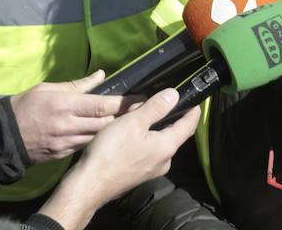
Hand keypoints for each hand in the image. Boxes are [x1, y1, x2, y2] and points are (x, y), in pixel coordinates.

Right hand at [11, 71, 132, 162]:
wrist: (2, 138)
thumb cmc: (25, 107)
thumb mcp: (48, 88)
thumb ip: (77, 85)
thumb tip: (101, 75)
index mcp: (65, 105)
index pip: (102, 105)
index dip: (125, 103)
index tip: (142, 99)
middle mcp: (68, 125)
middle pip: (105, 124)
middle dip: (125, 119)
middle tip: (143, 112)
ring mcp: (65, 143)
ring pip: (99, 138)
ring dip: (114, 132)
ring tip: (131, 125)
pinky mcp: (62, 155)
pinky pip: (86, 147)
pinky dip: (98, 141)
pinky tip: (109, 138)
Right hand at [35, 88, 198, 229]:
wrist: (88, 186)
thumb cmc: (111, 152)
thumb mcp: (133, 122)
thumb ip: (156, 107)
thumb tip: (174, 95)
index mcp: (168, 147)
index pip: (189, 125)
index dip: (193, 110)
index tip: (194, 98)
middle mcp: (164, 161)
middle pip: (173, 133)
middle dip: (168, 116)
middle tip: (157, 100)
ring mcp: (151, 170)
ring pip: (158, 142)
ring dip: (153, 127)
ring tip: (139, 113)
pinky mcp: (138, 175)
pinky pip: (147, 151)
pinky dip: (144, 139)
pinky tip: (130, 133)